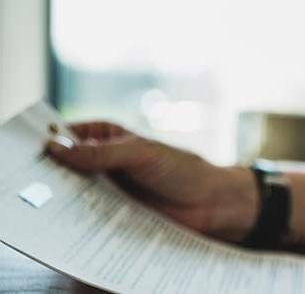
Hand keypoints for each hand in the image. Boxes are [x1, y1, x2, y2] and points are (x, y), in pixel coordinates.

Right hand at [47, 121, 258, 242]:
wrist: (212, 205)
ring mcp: (107, 189)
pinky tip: (69, 227)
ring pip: (73, 193)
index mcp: (108, 137)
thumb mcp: (141, 154)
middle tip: (40, 183)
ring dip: (63, 200)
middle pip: (66, 166)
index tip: (36, 151)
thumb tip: (56, 148)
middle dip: (53, 174)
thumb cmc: (182, 169)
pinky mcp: (113, 215)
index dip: (50, 140)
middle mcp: (103, 162)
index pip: (68, 134)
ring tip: (51, 206)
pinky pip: (88, 218)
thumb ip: (101, 152)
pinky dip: (78, 221)